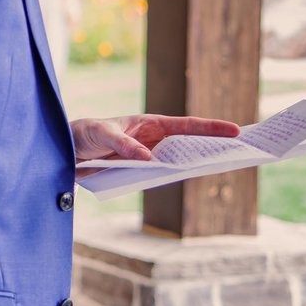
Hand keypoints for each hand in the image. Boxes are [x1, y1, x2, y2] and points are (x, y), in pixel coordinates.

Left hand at [71, 114, 239, 162]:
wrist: (65, 150)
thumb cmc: (84, 133)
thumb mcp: (101, 135)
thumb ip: (123, 145)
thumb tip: (149, 158)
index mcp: (150, 123)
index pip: (186, 125)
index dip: (211, 128)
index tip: (236, 131)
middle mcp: (153, 139)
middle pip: (189, 144)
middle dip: (213, 146)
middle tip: (240, 152)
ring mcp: (148, 156)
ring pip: (177, 161)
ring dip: (195, 165)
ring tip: (220, 167)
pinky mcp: (139, 171)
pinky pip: (161, 174)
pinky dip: (173, 177)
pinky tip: (184, 181)